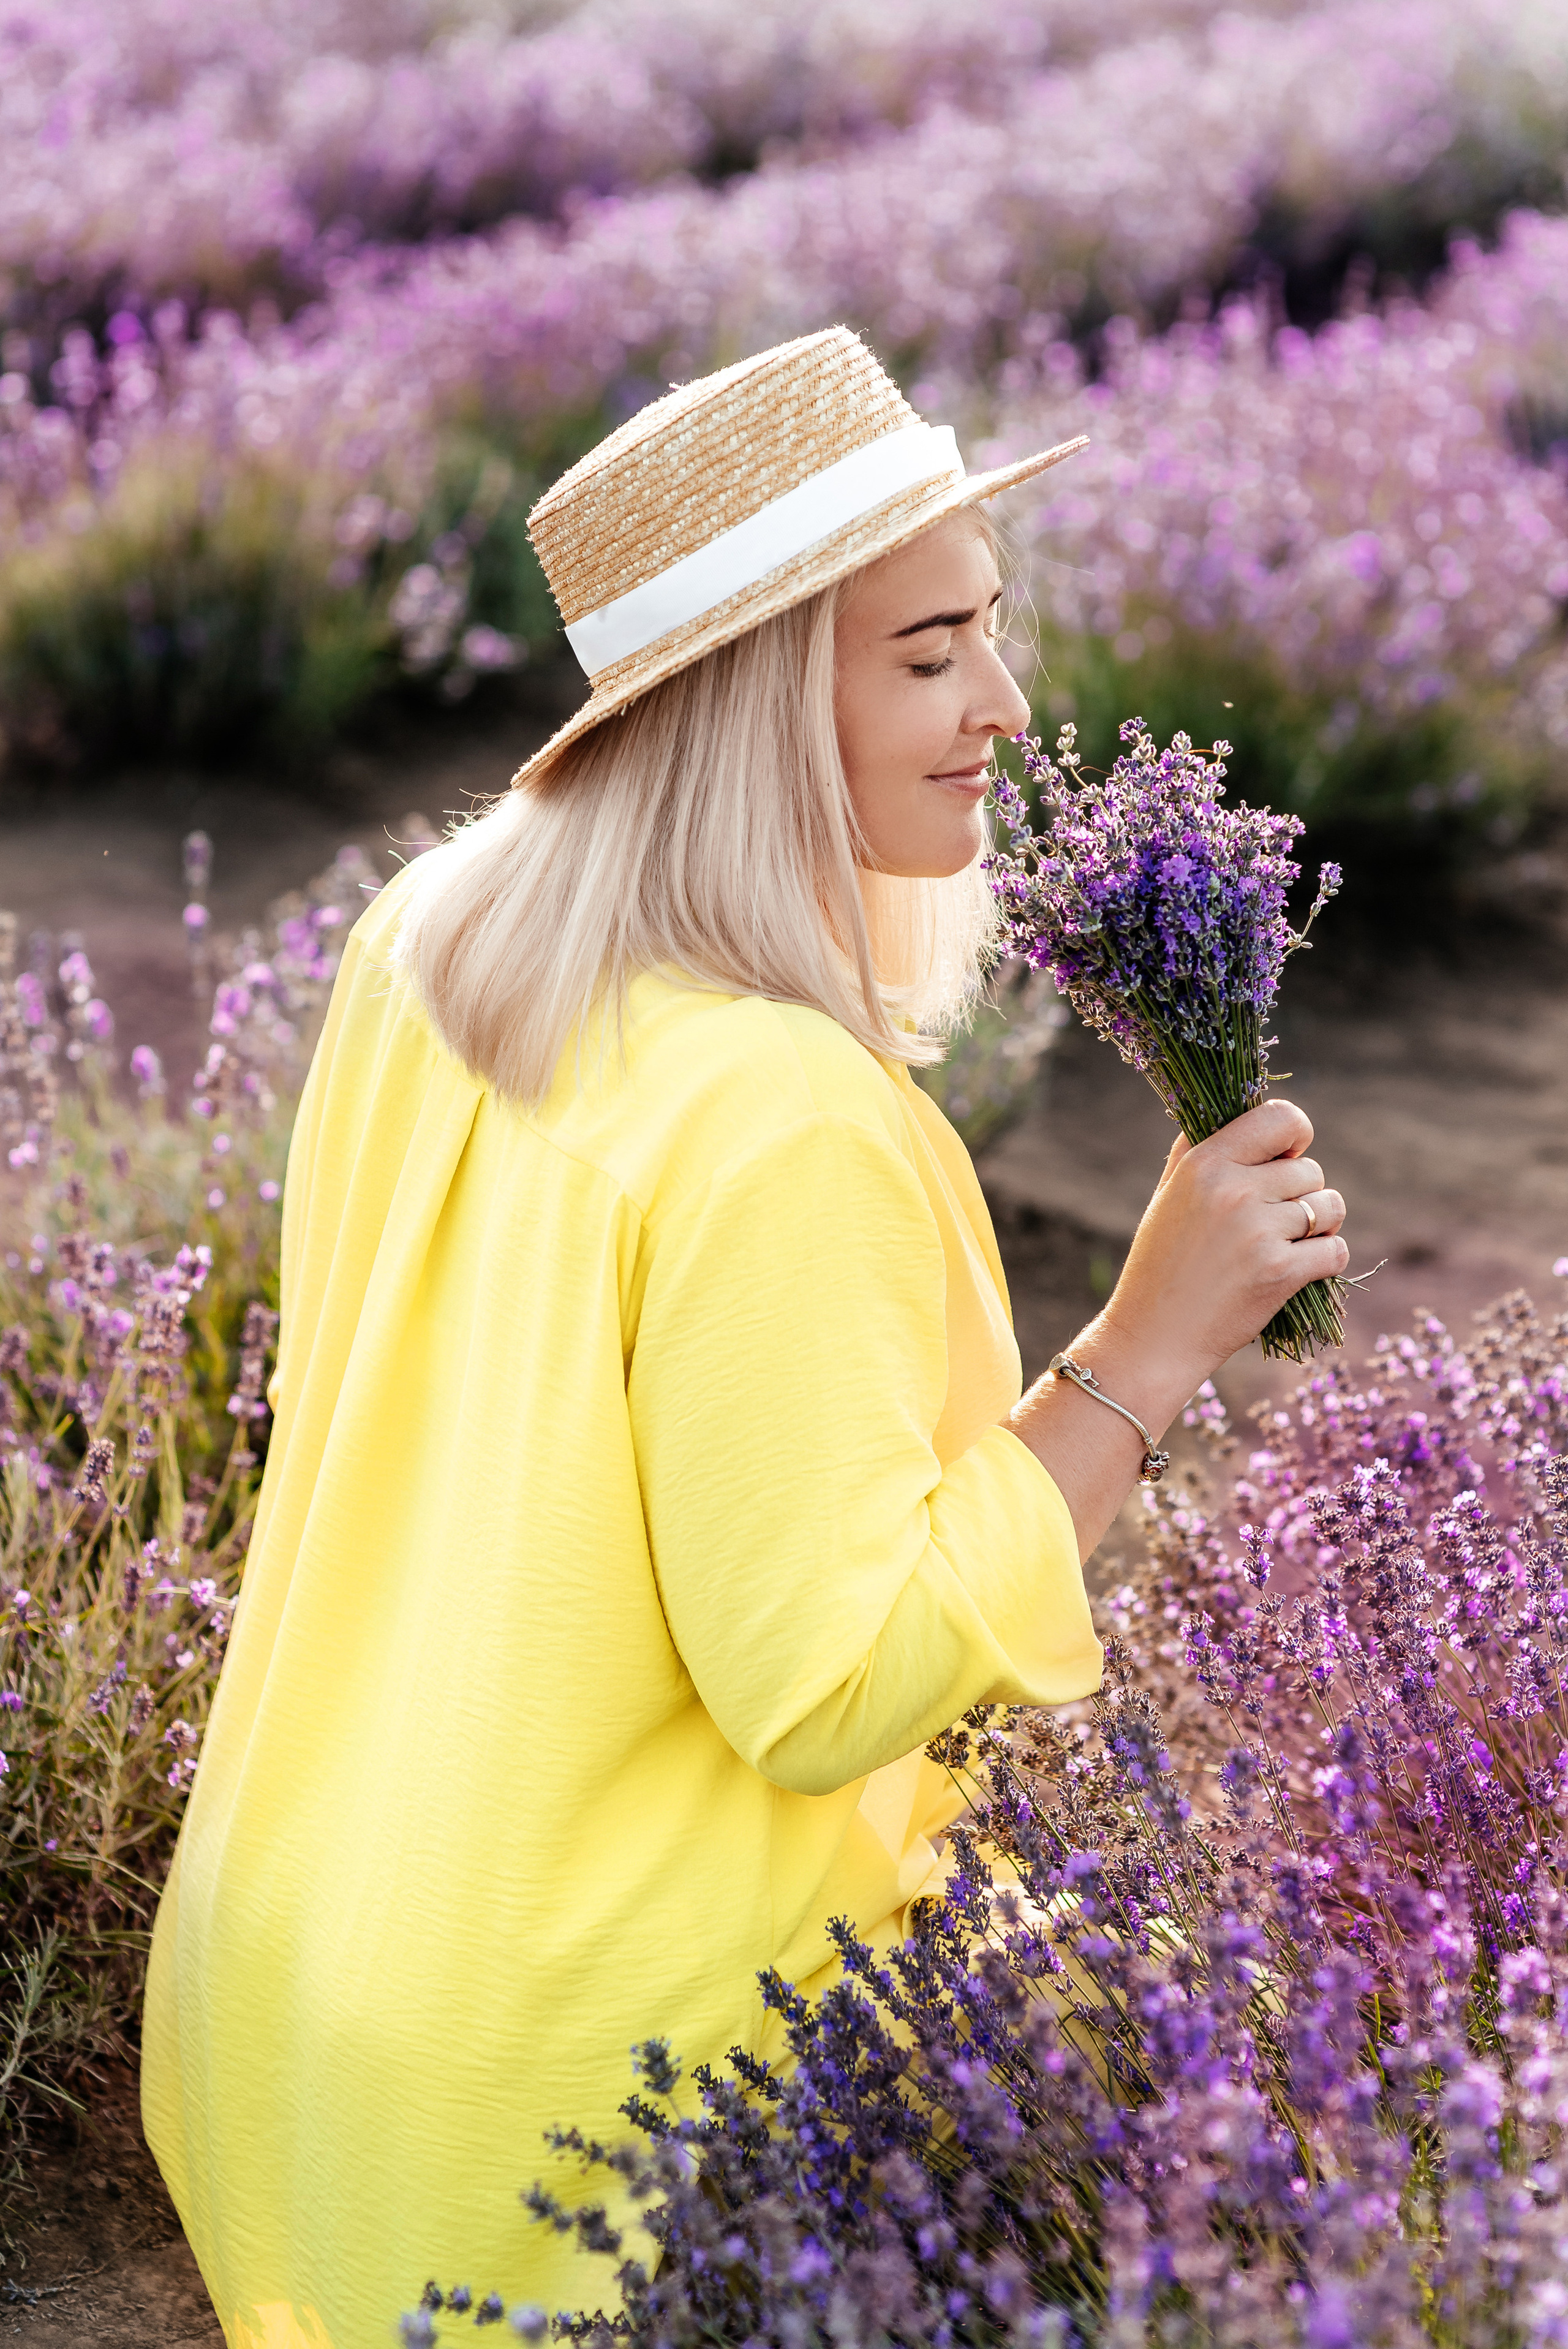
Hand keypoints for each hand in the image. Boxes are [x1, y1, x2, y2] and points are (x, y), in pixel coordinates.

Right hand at [1095, 1097, 1347, 1427]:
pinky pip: (1335, 1250)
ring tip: (1288, 1243)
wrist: (1154, 1337)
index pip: (1282, 1118)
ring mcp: (1259, 1232)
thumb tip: (1234, 1114)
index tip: (1286, 1158)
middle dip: (1302, 1194)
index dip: (1296, 1136)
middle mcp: (1234, 1190)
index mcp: (1205, 1163)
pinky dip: (1326, 1261)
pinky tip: (1298, 1269)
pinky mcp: (1280, 1272)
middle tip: (1275, 1221)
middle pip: (1310, 1170)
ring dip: (1320, 1226)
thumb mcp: (1168, 1195)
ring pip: (1329, 1208)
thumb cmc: (1161, 1265)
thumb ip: (1200, 1151)